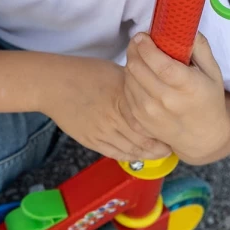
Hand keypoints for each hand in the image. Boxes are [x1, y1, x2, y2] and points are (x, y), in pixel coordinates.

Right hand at [44, 57, 176, 162]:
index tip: (176, 129)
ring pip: (132, 152)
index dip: (166, 130)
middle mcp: (114, 120)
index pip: (152, 122)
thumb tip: (155, 92)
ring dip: (149, 155)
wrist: (53, 85)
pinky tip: (139, 154)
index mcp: (123, 100)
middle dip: (162, 147)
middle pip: (145, 142)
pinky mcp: (91, 141)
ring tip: (160, 152)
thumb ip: (136, 87)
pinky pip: (116, 154)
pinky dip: (131, 156)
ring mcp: (102, 133)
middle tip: (172, 145)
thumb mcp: (116, 73)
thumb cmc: (84, 73)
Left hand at [121, 32, 229, 161]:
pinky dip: (130, 78)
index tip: (143, 35)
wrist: (202, 136)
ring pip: (128, 77)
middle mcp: (166, 101)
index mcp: (187, 87)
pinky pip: (125, 90)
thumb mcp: (212, 72)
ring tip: (142, 57)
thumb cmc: (208, 98)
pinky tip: (140, 74)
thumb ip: (199, 47)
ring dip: (132, 61)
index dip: (147, 47)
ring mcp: (150, 113)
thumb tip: (182, 26)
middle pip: (138, 68)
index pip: (160, 64)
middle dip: (135, 48)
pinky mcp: (139, 119)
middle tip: (140, 41)